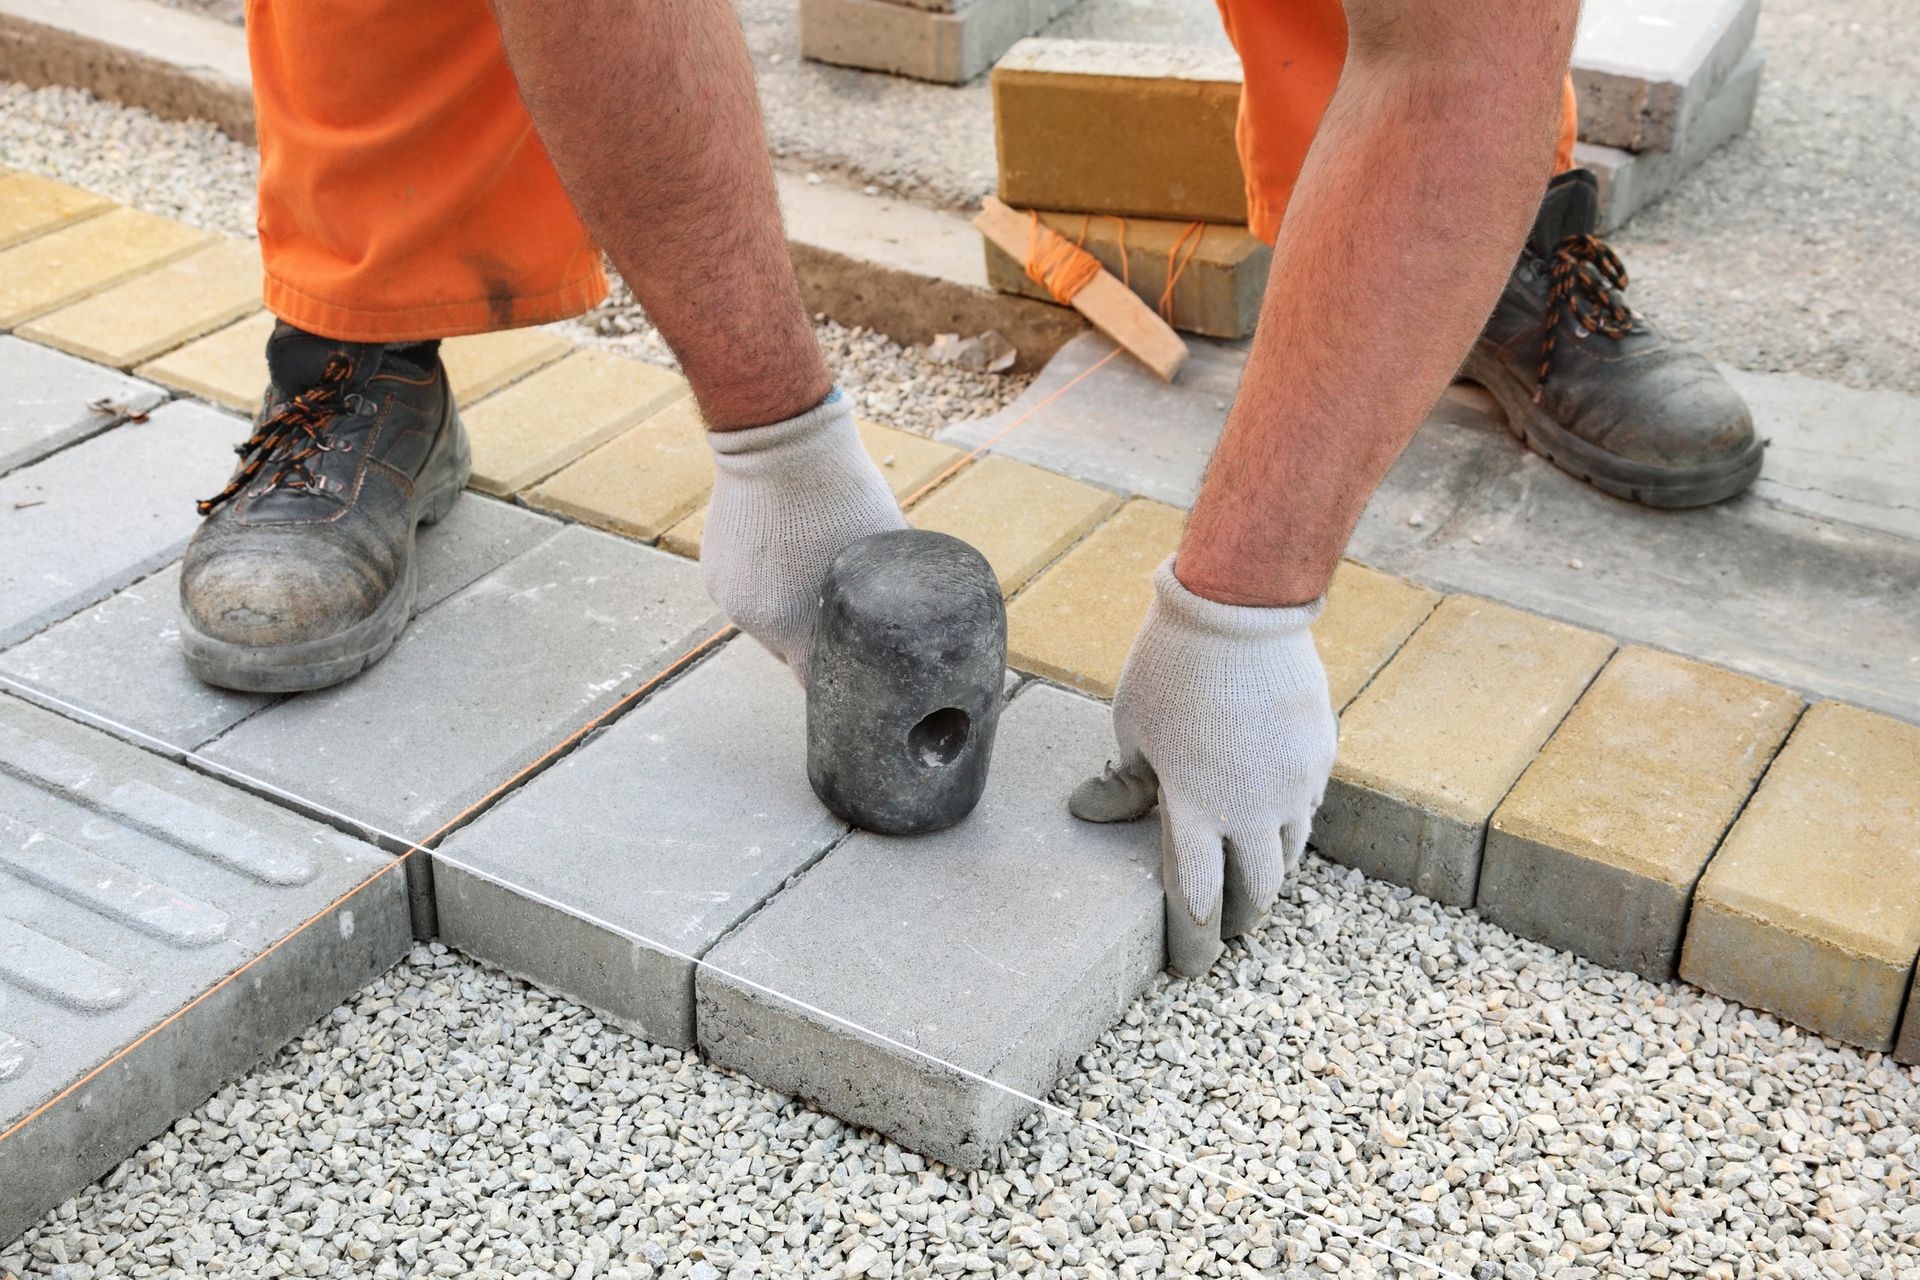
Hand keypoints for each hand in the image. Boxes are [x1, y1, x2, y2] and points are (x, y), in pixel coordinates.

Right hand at [701, 389, 906, 677]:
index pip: (814, 681)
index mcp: (794, 627)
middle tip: (841, 612)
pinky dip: (763, 584)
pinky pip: (744, 594)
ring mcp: (728, 596)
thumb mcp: (881, 547)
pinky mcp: (713, 572)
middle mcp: (754, 621)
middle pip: (788, 653)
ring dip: (786, 610)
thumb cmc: (841, 491)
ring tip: (808, 572)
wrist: (778, 440)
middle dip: (813, 641)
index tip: (854, 666)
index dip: (838, 675)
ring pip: (765, 623)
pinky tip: (782, 554)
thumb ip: (889, 593)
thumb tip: (916, 613)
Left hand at [1069, 556, 1335, 975]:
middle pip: (1253, 893)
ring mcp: (1293, 784)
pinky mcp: (1319, 756)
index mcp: (1192, 806)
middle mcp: (1250, 808)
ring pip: (1288, 855)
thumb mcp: (1132, 724)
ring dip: (1267, 876)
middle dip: (1238, 921)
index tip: (1187, 967)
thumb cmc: (1170, 664)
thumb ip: (1125, 781)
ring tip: (1252, 885)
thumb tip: (1092, 814)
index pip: (1193, 899)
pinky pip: (1307, 808)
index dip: (1191, 940)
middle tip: (1225, 933)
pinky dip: (1288, 826)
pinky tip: (1274, 821)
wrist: (1240, 609)